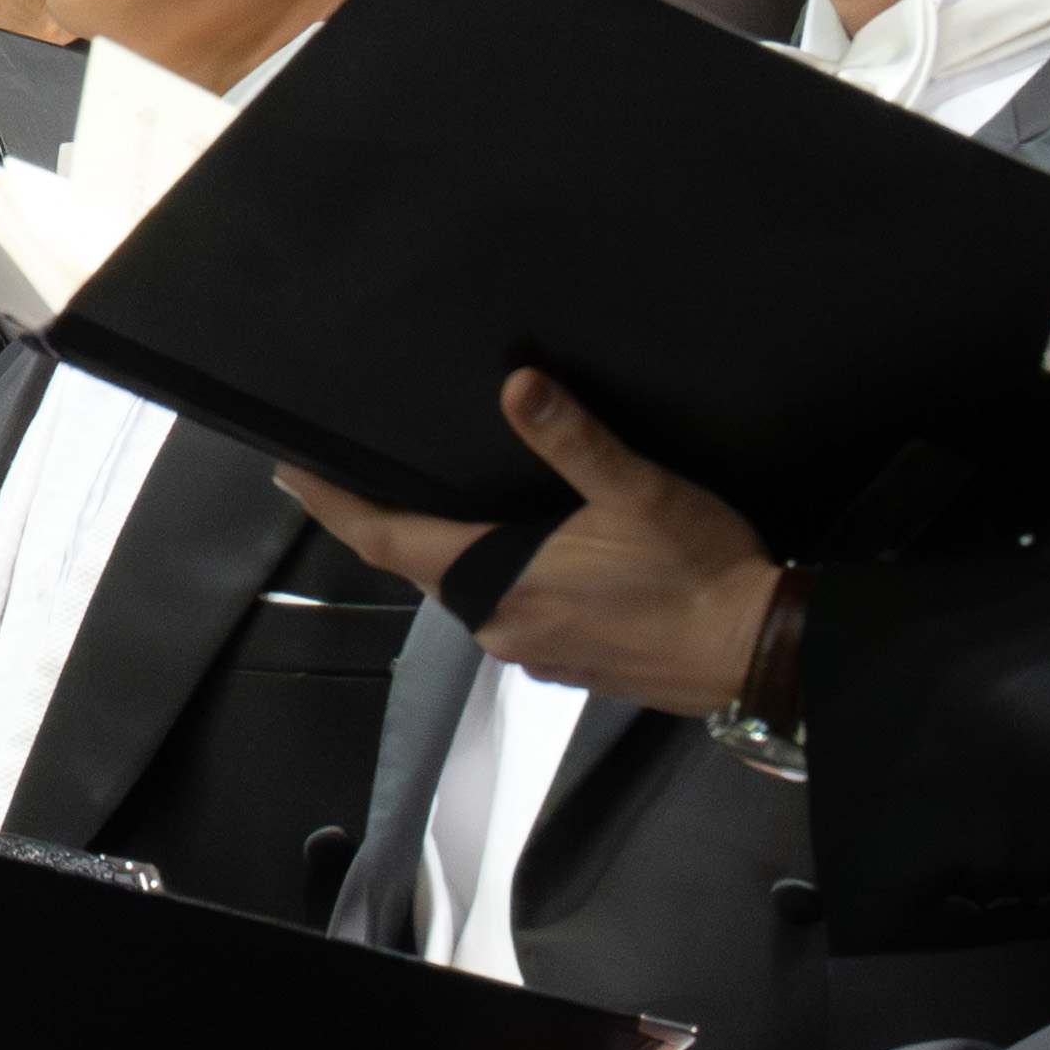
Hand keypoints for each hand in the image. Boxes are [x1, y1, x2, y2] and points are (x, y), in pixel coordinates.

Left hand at [278, 371, 778, 719]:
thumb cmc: (700, 573)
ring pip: (467, 593)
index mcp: (502, 584)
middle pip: (421, 567)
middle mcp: (505, 626)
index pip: (387, 540)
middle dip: (383, 523)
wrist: (758, 652)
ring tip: (427, 505)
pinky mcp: (572, 662)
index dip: (334, 505)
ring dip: (444, 552)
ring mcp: (537, 651)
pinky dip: (496, 579)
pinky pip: (511, 613)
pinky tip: (517, 553)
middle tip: (350, 477)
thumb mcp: (637, 490)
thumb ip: (572, 438)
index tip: (292, 475)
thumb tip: (518, 386)